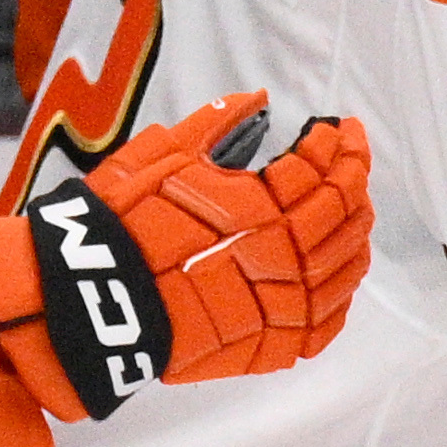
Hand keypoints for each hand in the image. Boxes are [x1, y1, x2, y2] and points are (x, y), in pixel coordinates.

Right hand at [0, 91, 371, 420]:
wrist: (91, 304)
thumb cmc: (120, 225)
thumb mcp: (161, 157)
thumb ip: (217, 125)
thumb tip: (259, 100)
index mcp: (261, 206)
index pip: (323, 169)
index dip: (340, 144)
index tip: (339, 129)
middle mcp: (282, 257)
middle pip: (343, 214)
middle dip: (353, 179)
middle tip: (349, 159)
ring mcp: (282, 307)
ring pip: (346, 267)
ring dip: (355, 230)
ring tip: (350, 207)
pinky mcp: (271, 346)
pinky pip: (328, 321)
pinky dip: (341, 290)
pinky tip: (335, 270)